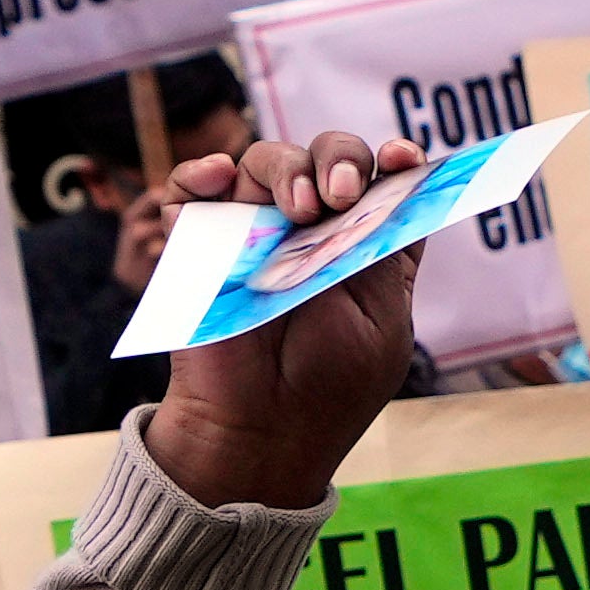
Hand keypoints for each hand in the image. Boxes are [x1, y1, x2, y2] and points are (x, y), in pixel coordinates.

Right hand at [139, 130, 431, 512]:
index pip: (380, 181)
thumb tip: (389, 179)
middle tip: (339, 195)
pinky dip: (199, 174)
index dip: (394, 160)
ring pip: (265, 161)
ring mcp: (252, 229)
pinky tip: (217, 180)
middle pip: (325, 157)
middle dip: (337, 159)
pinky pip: (190, 187)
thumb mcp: (382, 318)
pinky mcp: (199, 240)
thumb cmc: (329, 385)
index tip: (399, 159)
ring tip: (297, 209)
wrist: (262, 432)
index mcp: (360, 244)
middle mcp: (309, 228)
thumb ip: (386, 249)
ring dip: (283, 167)